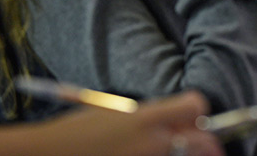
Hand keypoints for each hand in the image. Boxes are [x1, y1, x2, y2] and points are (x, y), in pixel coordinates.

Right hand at [43, 91, 222, 155]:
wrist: (51, 153)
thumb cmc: (79, 129)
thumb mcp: (115, 111)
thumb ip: (149, 115)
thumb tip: (176, 120)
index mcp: (144, 117)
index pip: (195, 106)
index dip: (198, 109)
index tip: (194, 115)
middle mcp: (152, 142)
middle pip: (203, 141)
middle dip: (206, 141)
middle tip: (204, 143)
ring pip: (185, 155)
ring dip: (182, 151)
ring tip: (164, 147)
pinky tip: (145, 154)